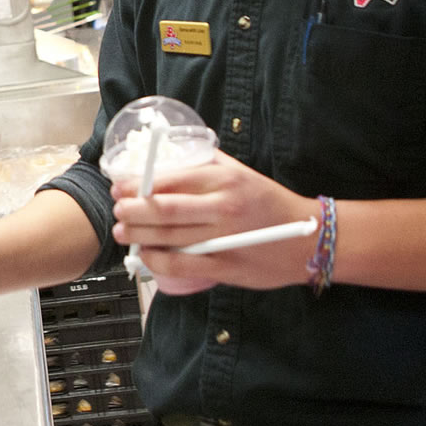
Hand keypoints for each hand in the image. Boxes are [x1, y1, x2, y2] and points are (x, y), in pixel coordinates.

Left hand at [110, 150, 317, 292]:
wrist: (308, 239)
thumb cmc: (269, 203)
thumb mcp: (241, 173)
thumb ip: (206, 165)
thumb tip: (165, 159)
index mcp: (224, 179)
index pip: (169, 180)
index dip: (137, 185)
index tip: (120, 186)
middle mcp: (223, 207)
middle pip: (162, 209)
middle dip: (130, 210)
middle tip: (117, 209)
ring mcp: (224, 238)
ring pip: (168, 237)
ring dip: (137, 235)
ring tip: (122, 231)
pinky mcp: (225, 266)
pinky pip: (181, 264)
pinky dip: (157, 260)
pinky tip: (146, 255)